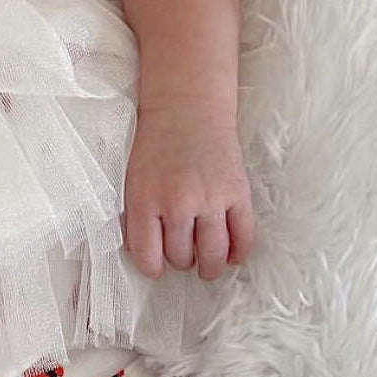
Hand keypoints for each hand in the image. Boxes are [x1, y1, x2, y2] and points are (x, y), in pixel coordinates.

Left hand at [123, 105, 254, 280]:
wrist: (187, 107)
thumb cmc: (155, 144)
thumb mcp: (133, 180)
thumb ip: (137, 216)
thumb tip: (145, 254)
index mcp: (144, 201)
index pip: (148, 256)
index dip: (152, 268)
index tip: (157, 267)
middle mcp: (177, 204)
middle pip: (181, 257)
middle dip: (181, 260)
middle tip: (183, 255)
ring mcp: (210, 200)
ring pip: (213, 255)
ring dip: (209, 266)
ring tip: (208, 265)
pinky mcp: (237, 193)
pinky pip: (243, 237)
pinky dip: (238, 253)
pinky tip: (231, 255)